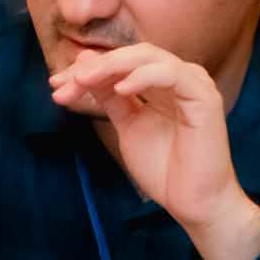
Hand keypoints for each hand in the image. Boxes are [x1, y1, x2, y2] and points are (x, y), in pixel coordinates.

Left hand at [50, 45, 259, 259]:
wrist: (192, 204)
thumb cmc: (165, 169)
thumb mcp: (127, 126)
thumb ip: (109, 97)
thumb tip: (84, 66)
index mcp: (162, 83)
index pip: (121, 64)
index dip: (87, 71)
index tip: (55, 85)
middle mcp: (179, 78)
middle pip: (132, 55)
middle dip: (94, 67)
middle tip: (64, 82)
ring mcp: (193, 85)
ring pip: (149, 58)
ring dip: (111, 66)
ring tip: (83, 81)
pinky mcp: (204, 98)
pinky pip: (171, 74)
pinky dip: (143, 77)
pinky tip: (120, 89)